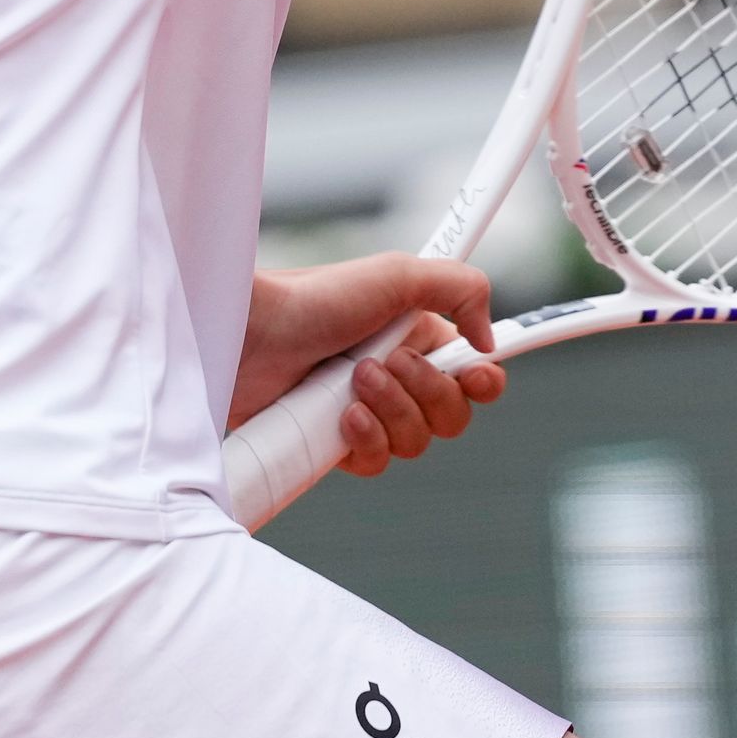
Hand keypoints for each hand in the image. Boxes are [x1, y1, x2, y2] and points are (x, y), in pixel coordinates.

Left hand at [231, 255, 508, 477]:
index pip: (472, 373)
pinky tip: (341, 417)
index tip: (476, 377)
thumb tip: (488, 341)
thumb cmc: (313, 299)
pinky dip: (367, 440)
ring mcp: (366, 413)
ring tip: (354, 381)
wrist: (248, 339)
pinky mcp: (335, 444)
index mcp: (415, 337)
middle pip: (452, 415)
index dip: (482, 381)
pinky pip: (377, 463)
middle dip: (426, 392)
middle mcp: (395, 377)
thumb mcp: (396, 274)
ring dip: (391, 410)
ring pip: (416, 442)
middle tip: (388, 362)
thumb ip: (460, 290)